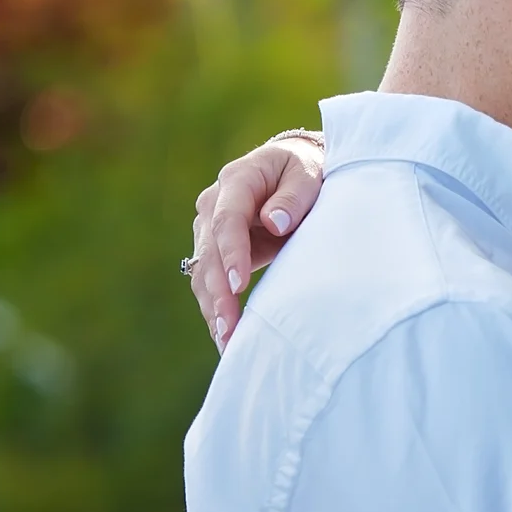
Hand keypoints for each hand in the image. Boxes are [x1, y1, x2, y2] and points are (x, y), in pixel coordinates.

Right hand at [189, 134, 325, 350]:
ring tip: (226, 341)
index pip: (226, 219)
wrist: (296, 170)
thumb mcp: (308, 174)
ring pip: (203, 271)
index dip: (231, 252)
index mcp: (238, 179)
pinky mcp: (216, 249)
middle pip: (209, 251)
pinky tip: (226, 335)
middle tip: (229, 327)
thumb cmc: (307, 171)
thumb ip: (294, 196)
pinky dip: (216, 307)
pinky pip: (210, 281)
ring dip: (213, 307)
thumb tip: (273, 223)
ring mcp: (210, 227)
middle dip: (218, 292)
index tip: (238, 284)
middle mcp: (214, 203)